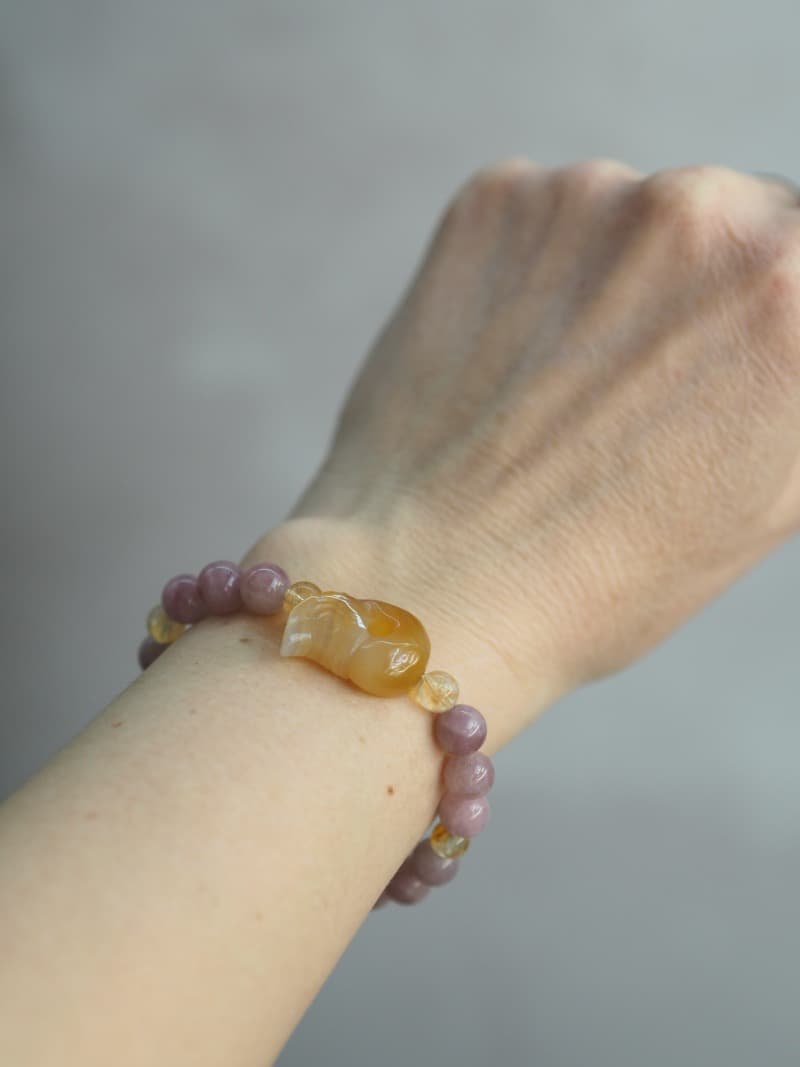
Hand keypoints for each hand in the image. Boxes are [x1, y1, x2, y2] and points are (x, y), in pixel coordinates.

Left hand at [246, 160, 799, 737]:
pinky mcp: (492, 201)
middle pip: (734, 222)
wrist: (431, 584)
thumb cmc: (605, 574)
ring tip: (565, 391)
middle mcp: (700, 211)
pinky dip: (535, 273)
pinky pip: (543, 220)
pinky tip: (510, 363)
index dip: (775, 324)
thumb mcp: (774, 495)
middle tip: (648, 389)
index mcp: (790, 290)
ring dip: (617, 280)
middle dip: (706, 292)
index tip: (735, 362)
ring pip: (631, 218)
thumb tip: (785, 342)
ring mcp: (584, 194)